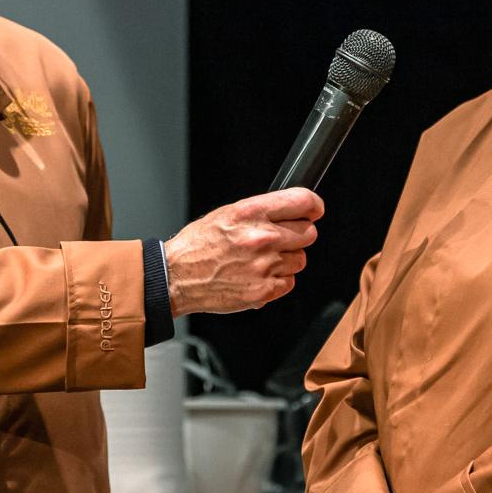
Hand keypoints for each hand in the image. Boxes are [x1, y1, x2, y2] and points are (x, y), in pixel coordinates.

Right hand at [164, 188, 322, 315]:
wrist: (177, 277)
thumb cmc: (198, 245)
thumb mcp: (226, 214)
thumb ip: (261, 211)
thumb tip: (292, 210)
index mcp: (250, 213)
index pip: (302, 201)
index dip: (314, 206)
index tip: (314, 210)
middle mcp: (261, 238)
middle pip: (308, 233)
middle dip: (297, 235)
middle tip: (279, 239)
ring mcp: (265, 266)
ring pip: (301, 259)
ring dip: (287, 259)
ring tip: (261, 260)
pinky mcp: (264, 290)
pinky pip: (289, 282)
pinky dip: (278, 280)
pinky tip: (258, 275)